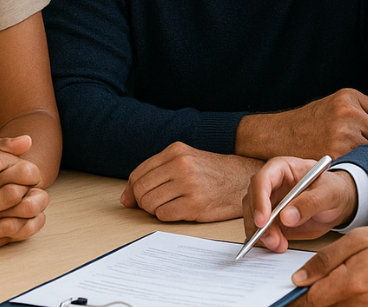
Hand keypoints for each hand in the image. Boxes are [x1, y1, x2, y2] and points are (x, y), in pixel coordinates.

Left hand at [120, 142, 262, 221]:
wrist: (241, 180)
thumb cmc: (211, 172)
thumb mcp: (184, 161)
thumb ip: (155, 174)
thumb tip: (125, 199)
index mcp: (175, 151)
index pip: (138, 174)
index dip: (132, 191)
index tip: (134, 199)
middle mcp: (181, 165)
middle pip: (141, 190)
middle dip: (143, 201)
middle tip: (157, 203)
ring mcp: (188, 184)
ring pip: (149, 204)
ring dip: (155, 209)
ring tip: (171, 205)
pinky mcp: (194, 204)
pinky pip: (163, 215)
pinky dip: (167, 216)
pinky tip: (179, 210)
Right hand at [236, 88, 367, 160]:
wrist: (273, 135)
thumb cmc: (306, 123)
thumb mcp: (333, 105)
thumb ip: (360, 112)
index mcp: (350, 97)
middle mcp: (349, 112)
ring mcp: (342, 133)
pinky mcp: (335, 153)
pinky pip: (359, 165)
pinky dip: (362, 170)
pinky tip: (361, 174)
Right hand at [243, 156, 357, 252]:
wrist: (337, 204)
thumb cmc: (334, 190)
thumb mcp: (329, 193)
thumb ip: (310, 203)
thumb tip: (287, 217)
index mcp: (281, 168)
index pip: (262, 180)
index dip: (259, 199)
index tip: (263, 220)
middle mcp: (270, 184)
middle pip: (252, 201)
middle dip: (258, 223)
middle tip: (272, 240)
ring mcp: (268, 202)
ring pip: (253, 217)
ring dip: (262, 234)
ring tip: (279, 245)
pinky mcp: (271, 220)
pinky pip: (260, 230)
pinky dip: (264, 240)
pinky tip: (277, 246)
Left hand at [289, 226, 367, 306]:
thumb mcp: (357, 241)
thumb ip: (326, 259)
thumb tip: (300, 277)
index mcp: (349, 284)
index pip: (309, 300)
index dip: (290, 298)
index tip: (277, 293)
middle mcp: (355, 304)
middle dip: (301, 301)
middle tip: (289, 289)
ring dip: (315, 302)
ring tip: (309, 287)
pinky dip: (330, 303)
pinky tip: (328, 291)